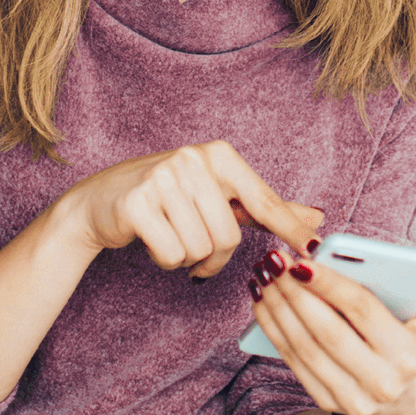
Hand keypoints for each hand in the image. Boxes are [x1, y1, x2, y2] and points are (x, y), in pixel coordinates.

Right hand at [49, 140, 323, 278]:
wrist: (99, 202)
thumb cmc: (167, 199)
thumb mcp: (217, 195)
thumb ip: (264, 207)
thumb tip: (316, 217)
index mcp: (218, 155)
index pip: (263, 200)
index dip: (289, 228)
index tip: (315, 248)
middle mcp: (192, 159)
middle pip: (229, 237)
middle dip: (214, 258)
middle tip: (196, 254)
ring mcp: (163, 178)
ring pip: (201, 249)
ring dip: (188, 259)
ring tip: (171, 238)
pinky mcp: (137, 203)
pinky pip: (172, 254)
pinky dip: (165, 260)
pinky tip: (152, 241)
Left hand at [252, 248, 415, 414]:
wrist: (405, 410)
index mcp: (407, 356)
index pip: (363, 313)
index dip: (332, 285)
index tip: (303, 260)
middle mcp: (380, 382)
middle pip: (328, 331)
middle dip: (296, 294)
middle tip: (274, 261)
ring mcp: (351, 398)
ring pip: (305, 348)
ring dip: (278, 310)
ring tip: (263, 276)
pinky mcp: (327, 402)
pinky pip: (294, 363)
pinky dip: (274, 330)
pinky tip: (263, 303)